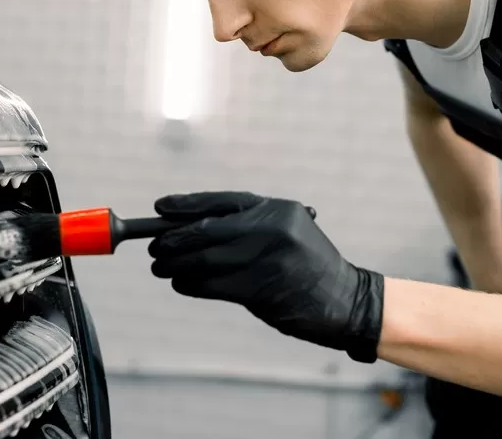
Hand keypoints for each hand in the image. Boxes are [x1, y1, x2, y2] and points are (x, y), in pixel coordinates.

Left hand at [147, 191, 384, 362]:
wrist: (346, 300)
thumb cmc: (309, 266)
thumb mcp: (287, 231)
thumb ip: (246, 225)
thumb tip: (190, 226)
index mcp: (278, 208)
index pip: (222, 201)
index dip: (187, 204)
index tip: (160, 208)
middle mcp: (273, 228)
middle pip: (207, 230)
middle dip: (173, 239)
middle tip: (154, 246)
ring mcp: (268, 259)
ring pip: (205, 260)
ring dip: (176, 264)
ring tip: (160, 267)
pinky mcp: (262, 289)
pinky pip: (213, 285)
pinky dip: (190, 284)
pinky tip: (180, 283)